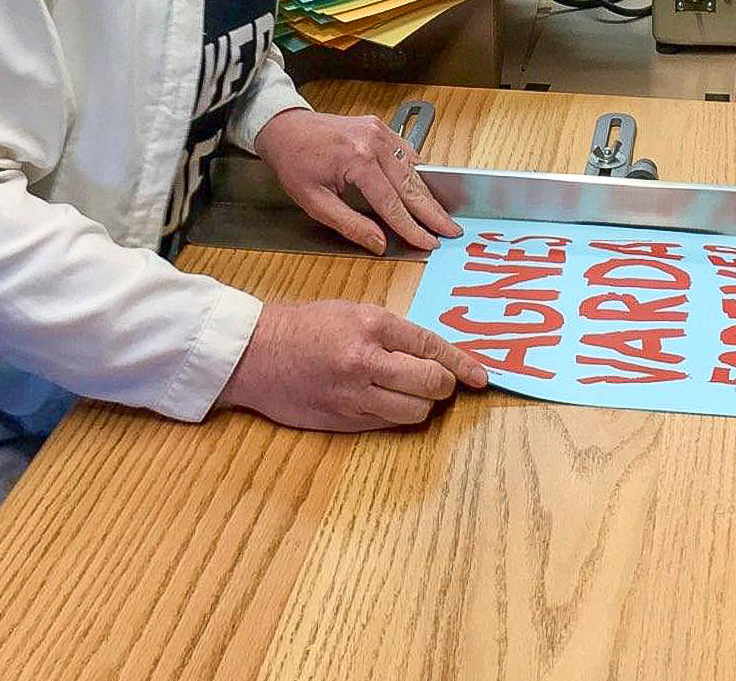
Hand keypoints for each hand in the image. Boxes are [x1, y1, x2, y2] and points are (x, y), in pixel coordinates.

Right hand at [217, 300, 488, 430]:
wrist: (255, 353)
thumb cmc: (304, 326)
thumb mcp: (350, 312)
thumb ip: (390, 332)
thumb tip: (432, 355)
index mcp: (371, 325)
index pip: (430, 347)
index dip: (461, 364)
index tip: (480, 378)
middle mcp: (366, 360)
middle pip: (430, 385)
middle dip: (443, 386)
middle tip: (438, 383)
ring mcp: (354, 395)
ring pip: (414, 412)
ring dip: (421, 405)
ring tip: (409, 393)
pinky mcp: (343, 421)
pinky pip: (387, 424)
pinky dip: (395, 416)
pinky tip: (385, 403)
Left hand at [254, 109, 461, 254]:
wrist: (285, 128)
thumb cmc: (295, 163)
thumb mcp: (314, 202)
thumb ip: (350, 224)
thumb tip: (379, 243)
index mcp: (358, 160)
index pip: (392, 203)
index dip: (411, 227)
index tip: (428, 242)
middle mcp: (374, 142)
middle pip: (410, 185)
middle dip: (432, 212)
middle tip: (450, 230)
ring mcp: (380, 131)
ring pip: (413, 169)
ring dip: (427, 194)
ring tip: (441, 216)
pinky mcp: (380, 127)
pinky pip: (406, 154)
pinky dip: (416, 174)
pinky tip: (424, 190)